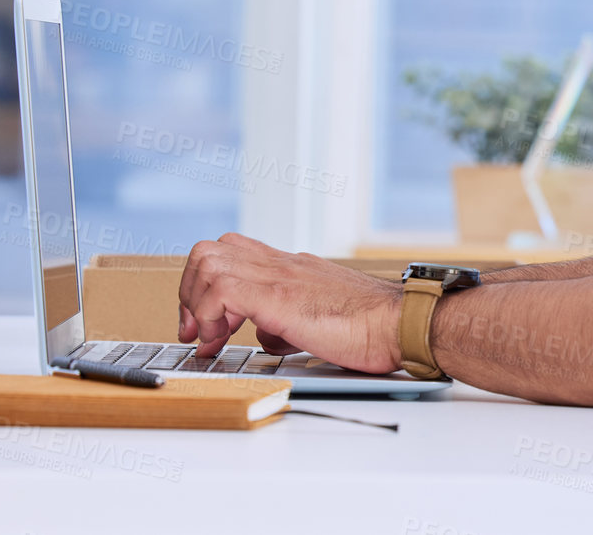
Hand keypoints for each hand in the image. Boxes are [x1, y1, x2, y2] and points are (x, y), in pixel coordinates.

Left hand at [177, 232, 401, 371]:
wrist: (402, 323)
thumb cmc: (373, 328)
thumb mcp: (320, 321)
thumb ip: (289, 322)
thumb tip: (268, 336)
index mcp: (293, 267)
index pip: (233, 252)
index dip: (207, 287)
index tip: (207, 327)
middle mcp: (282, 264)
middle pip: (209, 250)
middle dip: (191, 293)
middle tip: (199, 333)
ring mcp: (280, 275)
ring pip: (207, 261)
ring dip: (196, 303)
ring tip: (211, 339)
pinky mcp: (278, 296)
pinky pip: (220, 289)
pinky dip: (208, 317)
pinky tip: (221, 343)